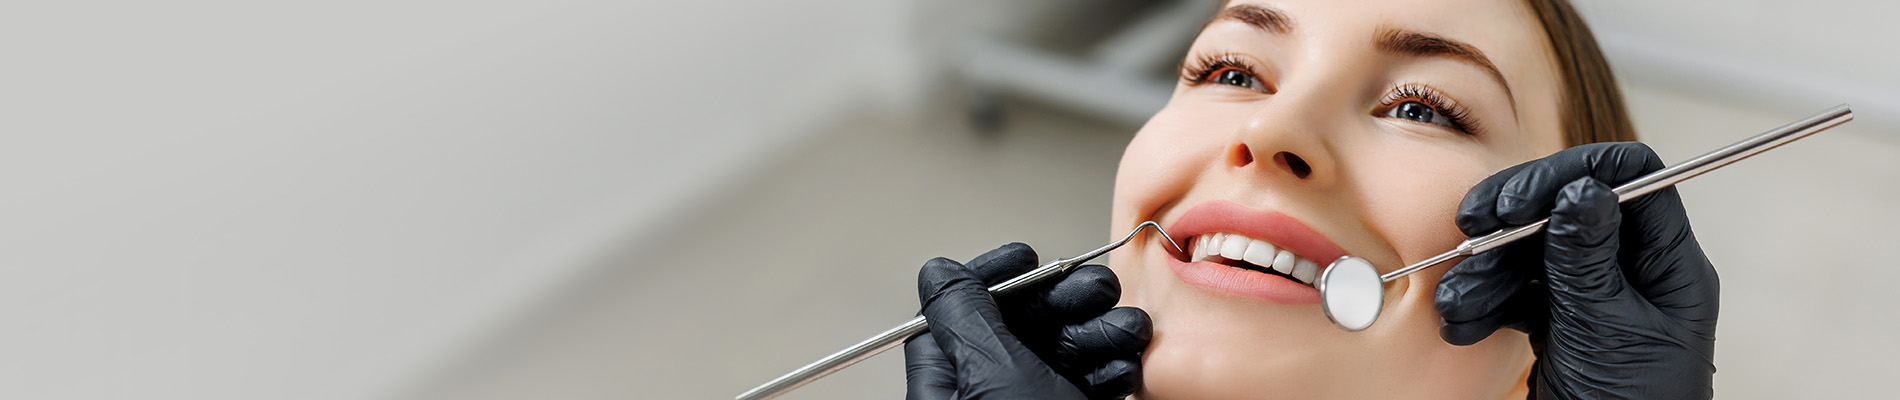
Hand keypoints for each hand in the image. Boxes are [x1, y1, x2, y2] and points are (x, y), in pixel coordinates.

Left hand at [903, 243, 1151, 399]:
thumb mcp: (989, 374)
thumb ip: (965, 319)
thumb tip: (939, 271)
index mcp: (947, 381)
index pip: (957, 311)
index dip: (993, 277)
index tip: (1026, 258)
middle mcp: (985, 390)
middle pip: (1020, 323)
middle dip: (1065, 300)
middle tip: (1097, 290)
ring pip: (1063, 346)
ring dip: (1102, 330)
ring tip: (1127, 330)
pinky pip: (1089, 378)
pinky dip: (1113, 366)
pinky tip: (1126, 364)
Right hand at [1434, 143, 1718, 398]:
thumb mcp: (1605, 328)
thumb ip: (1587, 257)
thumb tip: (1582, 188)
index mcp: (1667, 266)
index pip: (1632, 180)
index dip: (1572, 175)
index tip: (1519, 199)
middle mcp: (1632, 273)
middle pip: (1570, 210)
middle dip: (1513, 220)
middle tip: (1472, 226)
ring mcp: (1594, 299)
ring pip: (1534, 253)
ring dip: (1486, 272)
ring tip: (1457, 301)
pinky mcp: (1561, 325)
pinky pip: (1518, 293)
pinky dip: (1485, 303)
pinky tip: (1463, 322)